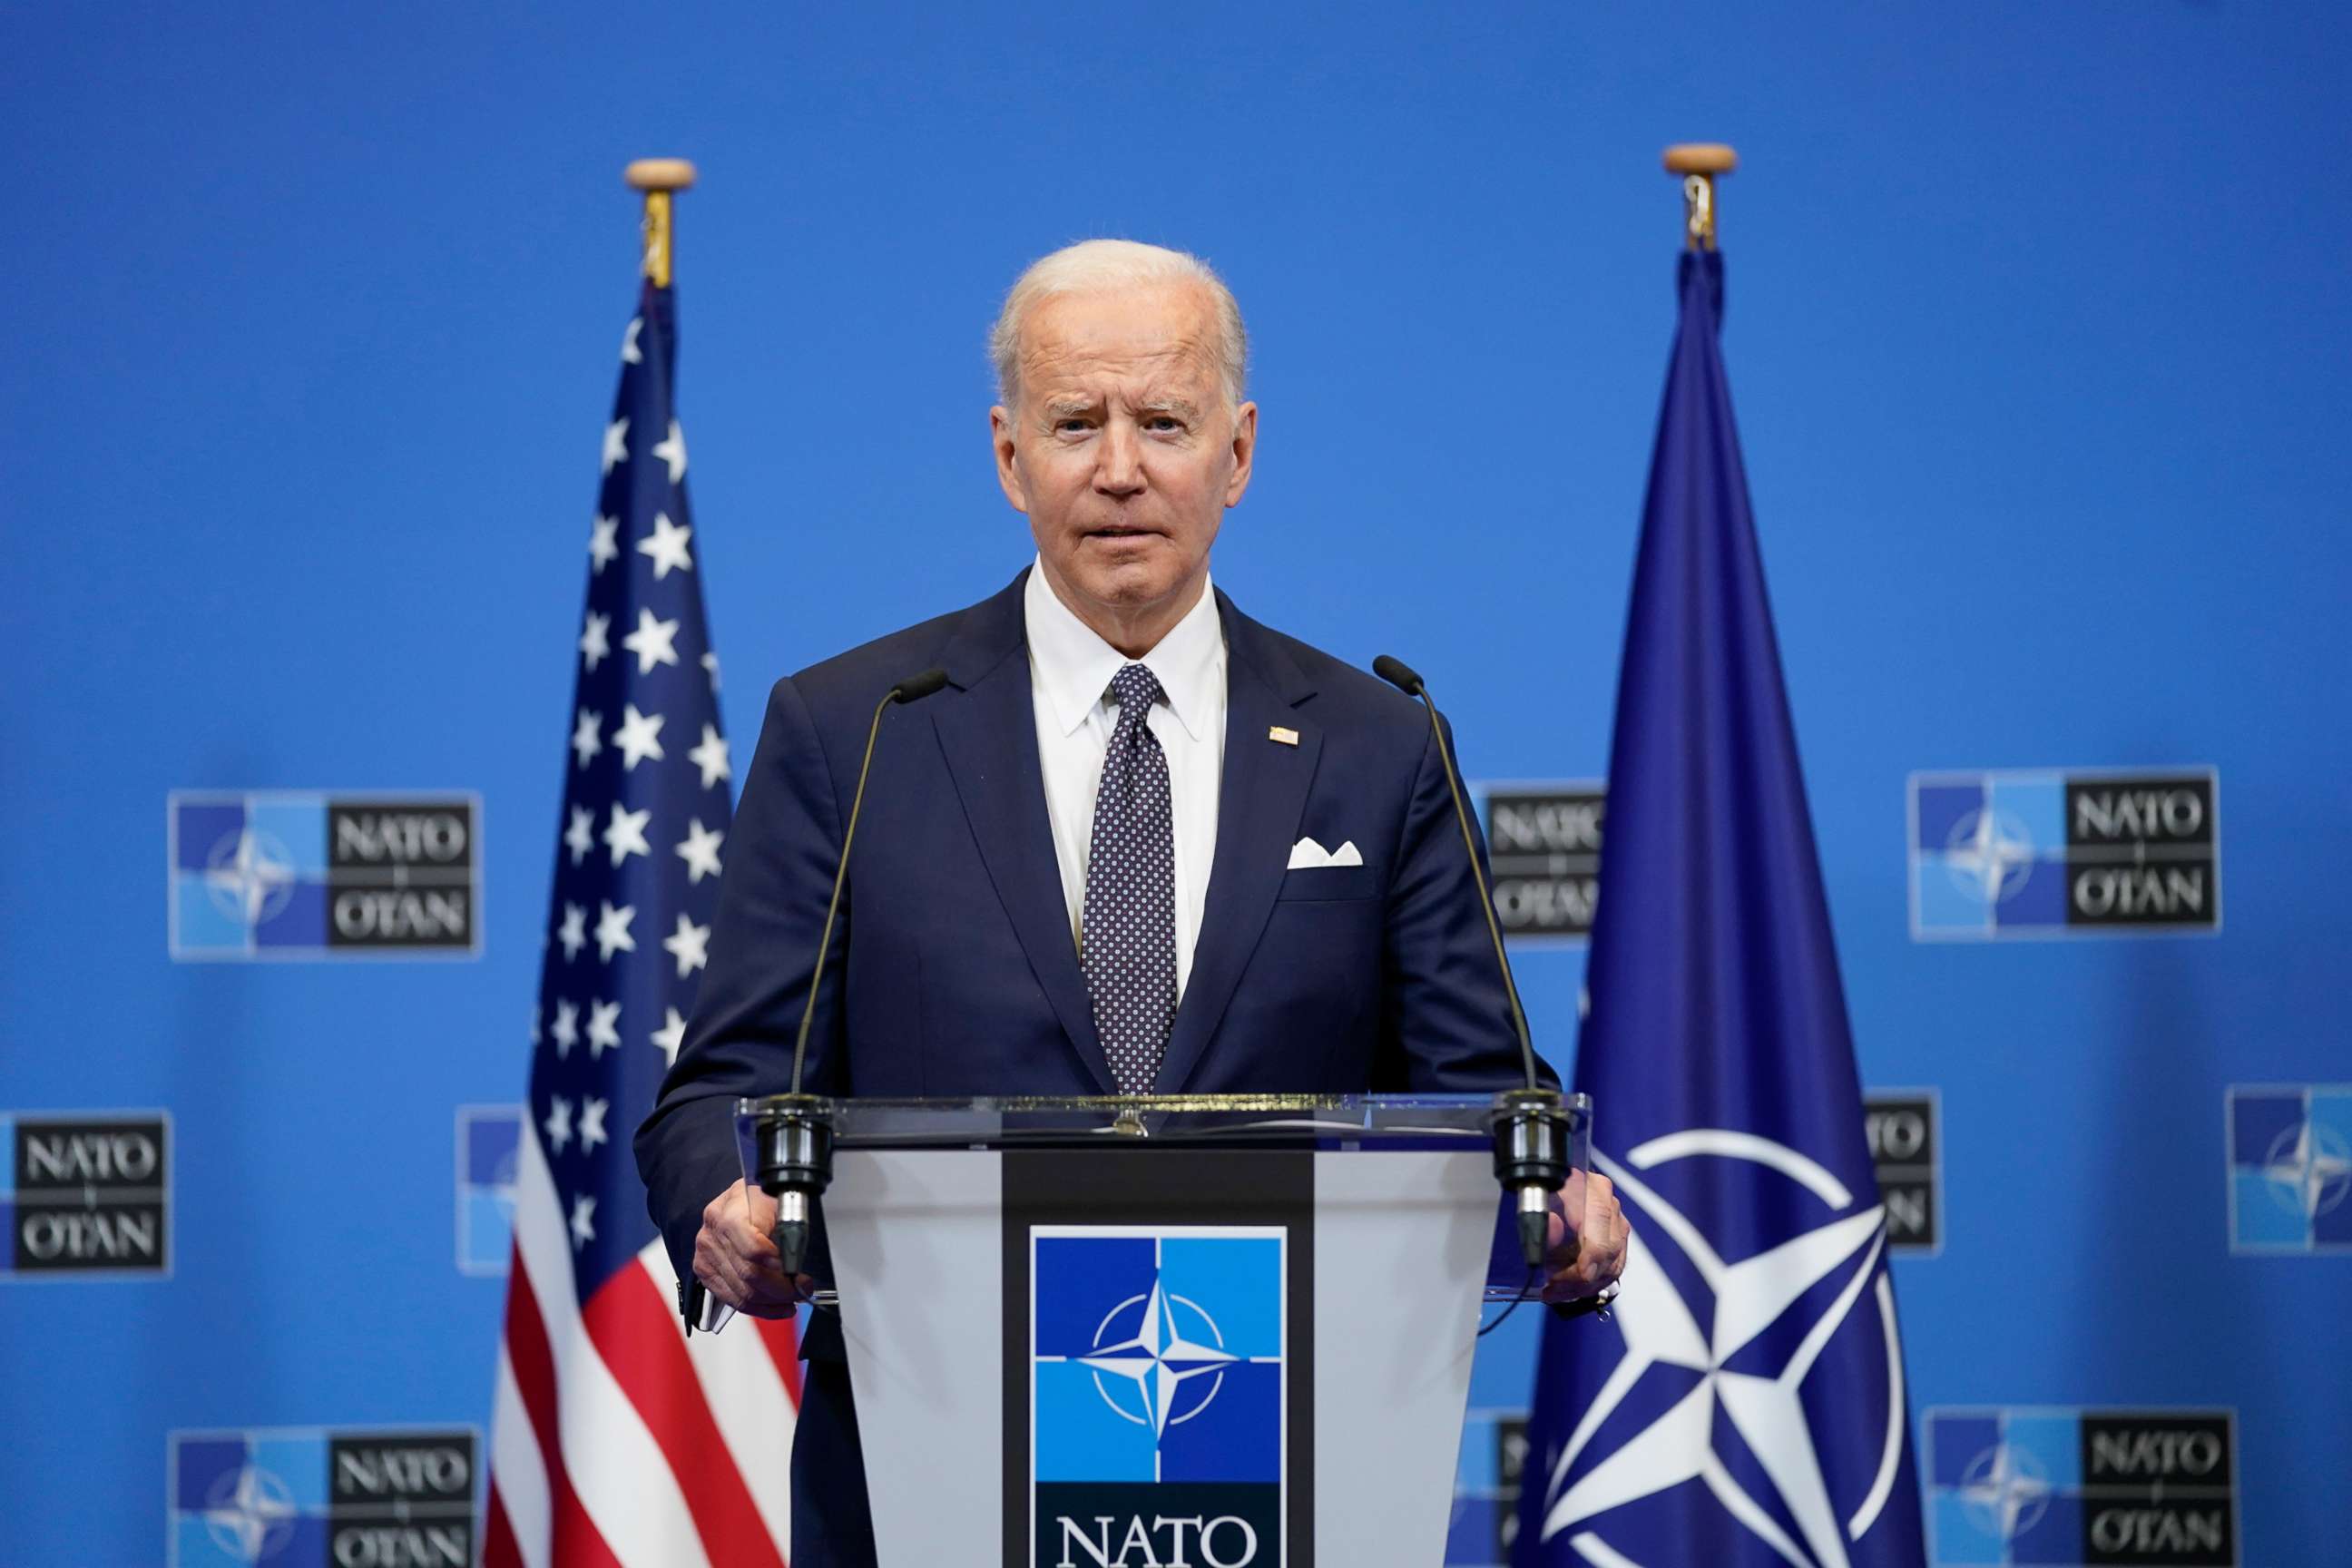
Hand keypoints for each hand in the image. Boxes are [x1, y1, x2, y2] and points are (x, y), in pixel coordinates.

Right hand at [693, 1178, 812, 1318]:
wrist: (736, 1199)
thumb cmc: (760, 1199)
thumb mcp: (779, 1204)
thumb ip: (788, 1232)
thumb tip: (797, 1265)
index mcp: (730, 1213)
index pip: (754, 1249)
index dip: (778, 1267)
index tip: (798, 1274)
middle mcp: (712, 1235)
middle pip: (749, 1275)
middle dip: (781, 1289)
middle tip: (802, 1289)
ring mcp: (706, 1255)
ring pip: (741, 1293)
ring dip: (772, 1303)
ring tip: (792, 1300)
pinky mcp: (705, 1272)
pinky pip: (732, 1300)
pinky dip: (757, 1308)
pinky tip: (774, 1306)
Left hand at [1540, 1168, 1628, 1304]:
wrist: (1547, 1192)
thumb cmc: (1540, 1197)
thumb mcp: (1534, 1204)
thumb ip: (1541, 1216)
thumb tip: (1553, 1227)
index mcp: (1592, 1187)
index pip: (1601, 1220)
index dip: (1594, 1251)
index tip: (1581, 1273)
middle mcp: (1609, 1203)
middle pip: (1609, 1248)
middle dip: (1581, 1276)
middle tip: (1554, 1287)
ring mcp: (1616, 1223)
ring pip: (1612, 1265)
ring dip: (1583, 1286)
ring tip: (1556, 1292)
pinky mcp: (1616, 1241)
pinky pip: (1612, 1270)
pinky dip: (1590, 1285)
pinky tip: (1567, 1289)